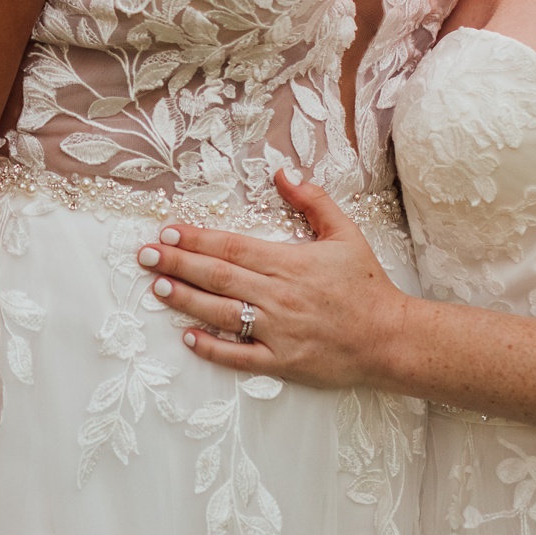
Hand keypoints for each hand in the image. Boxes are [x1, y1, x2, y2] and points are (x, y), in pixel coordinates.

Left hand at [135, 168, 410, 389]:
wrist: (391, 338)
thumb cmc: (366, 285)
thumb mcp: (345, 232)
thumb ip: (312, 201)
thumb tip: (282, 172)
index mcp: (289, 262)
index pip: (232, 247)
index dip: (197, 239)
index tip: (167, 232)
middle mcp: (279, 295)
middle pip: (219, 277)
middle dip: (178, 264)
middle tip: (145, 255)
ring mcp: (279, 331)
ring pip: (222, 313)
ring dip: (186, 300)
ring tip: (157, 288)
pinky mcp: (283, 362)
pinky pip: (240, 357)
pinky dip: (213, 348)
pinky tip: (188, 337)